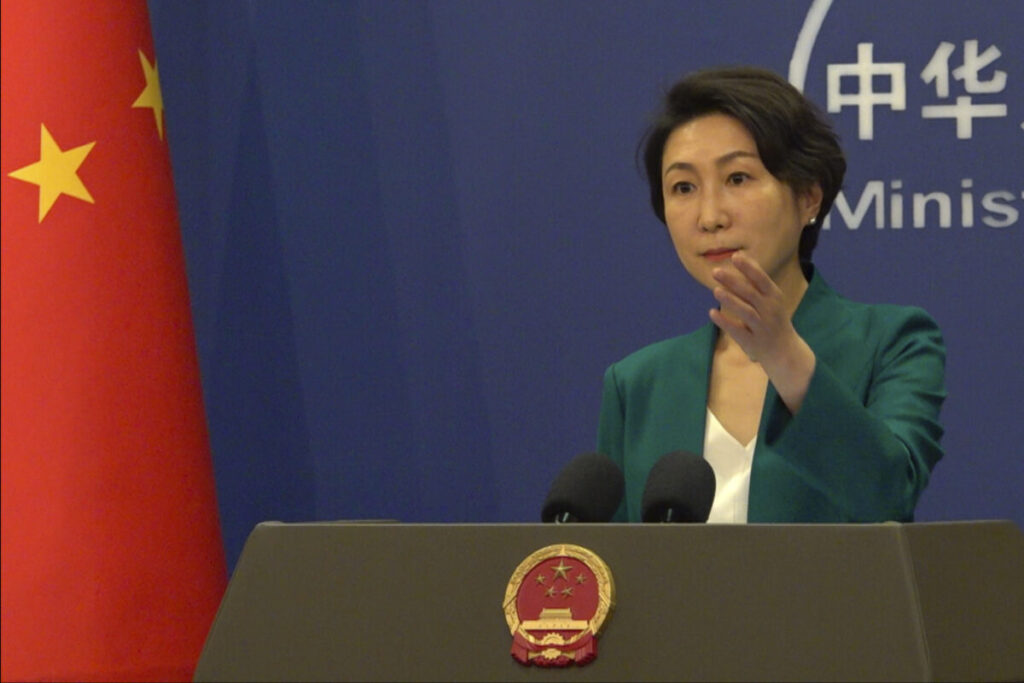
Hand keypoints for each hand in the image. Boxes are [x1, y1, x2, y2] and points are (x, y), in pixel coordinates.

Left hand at [708, 252, 815, 412]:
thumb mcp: (771, 299)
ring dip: (731, 301)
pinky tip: (712, 313)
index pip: (762, 280)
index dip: (749, 268)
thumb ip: (756, 281)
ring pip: (746, 312)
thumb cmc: (773, 319)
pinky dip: (725, 322)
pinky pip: (738, 331)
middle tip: (715, 271)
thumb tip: (740, 257)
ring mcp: (762, 327)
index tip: (735, 256)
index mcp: (775, 298)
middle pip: (751, 294)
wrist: (786, 352)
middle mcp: (770, 311)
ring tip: (715, 290)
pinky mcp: (753, 342)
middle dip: (733, 281)